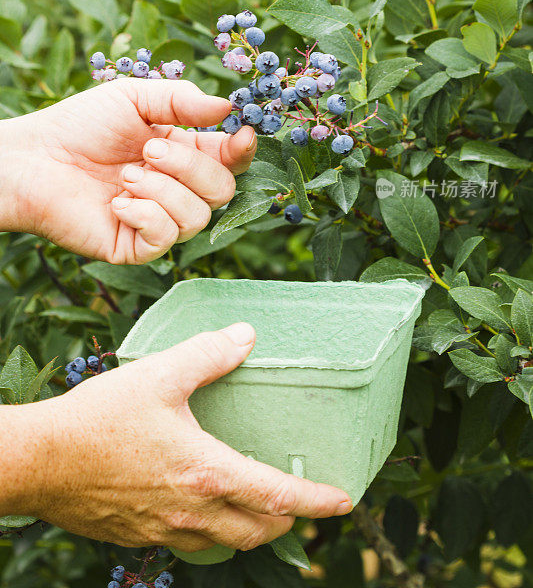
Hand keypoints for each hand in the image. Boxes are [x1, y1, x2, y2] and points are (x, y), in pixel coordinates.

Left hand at [0, 79, 256, 262]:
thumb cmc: (79, 126)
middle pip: (223, 190)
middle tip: (147, 151)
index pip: (231, 160)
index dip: (242, 150)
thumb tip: (228, 107)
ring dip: (161, 190)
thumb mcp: (133, 98)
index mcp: (183, 155)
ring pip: (198, 216)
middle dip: (190, 167)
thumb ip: (182, 100)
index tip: (240, 134)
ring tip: (124, 176)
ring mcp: (159, 221)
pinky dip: (145, 215)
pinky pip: (166, 238)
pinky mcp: (137, 247)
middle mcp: (177, 190)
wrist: (33, 160)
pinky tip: (117, 203)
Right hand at [14, 324, 351, 549]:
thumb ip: (209, 354)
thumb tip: (246, 337)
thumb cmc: (98, 419)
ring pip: (225, 543)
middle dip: (289, 519)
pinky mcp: (139, 535)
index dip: (317, 500)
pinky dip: (212, 530)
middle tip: (301, 500)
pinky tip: (203, 507)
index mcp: (206, 473)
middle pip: (259, 530)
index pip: (279, 496)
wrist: (39, 462)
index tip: (343, 500)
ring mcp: (165, 529)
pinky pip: (189, 543)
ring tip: (259, 506)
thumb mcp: (159, 374)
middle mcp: (192, 511)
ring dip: (252, 527)